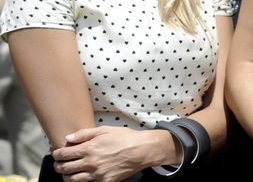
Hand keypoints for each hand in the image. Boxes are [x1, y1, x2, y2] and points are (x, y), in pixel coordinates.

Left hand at [51, 126, 175, 181]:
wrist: (142, 150)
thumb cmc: (125, 138)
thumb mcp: (105, 130)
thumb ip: (84, 134)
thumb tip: (68, 137)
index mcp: (89, 148)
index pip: (64, 154)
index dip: (56, 153)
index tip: (55, 153)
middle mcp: (91, 162)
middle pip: (64, 168)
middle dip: (58, 165)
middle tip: (59, 163)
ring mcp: (97, 174)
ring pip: (71, 180)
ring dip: (66, 176)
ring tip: (68, 172)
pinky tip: (82, 177)